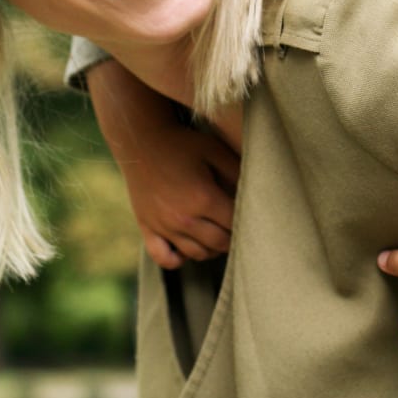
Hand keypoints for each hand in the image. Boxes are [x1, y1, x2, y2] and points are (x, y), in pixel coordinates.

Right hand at [85, 60, 239, 269]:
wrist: (140, 139)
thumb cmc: (182, 143)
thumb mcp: (214, 149)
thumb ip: (237, 171)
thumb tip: (256, 192)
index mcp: (204, 198)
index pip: (235, 224)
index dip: (247, 221)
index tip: (251, 215)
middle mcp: (184, 218)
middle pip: (219, 243)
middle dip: (233, 237)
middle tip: (236, 225)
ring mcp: (164, 226)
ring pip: (196, 254)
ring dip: (212, 248)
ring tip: (217, 233)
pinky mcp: (147, 228)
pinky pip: (165, 258)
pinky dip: (179, 258)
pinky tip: (188, 246)